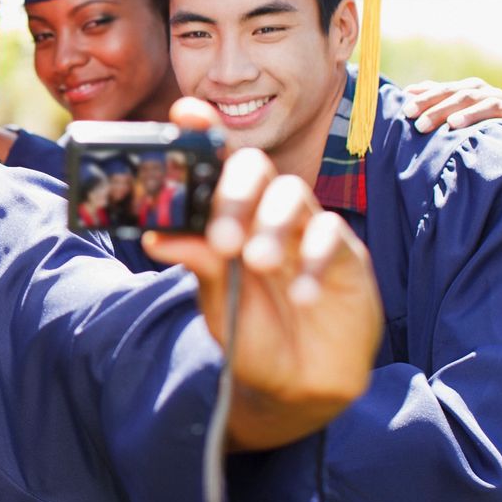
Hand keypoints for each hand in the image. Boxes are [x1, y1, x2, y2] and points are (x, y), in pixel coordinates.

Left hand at [146, 99, 381, 451]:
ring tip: (255, 263)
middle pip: (256, 168)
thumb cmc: (253, 335)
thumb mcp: (218, 302)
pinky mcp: (346, 256)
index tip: (185, 115)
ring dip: (271, 224)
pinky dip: (312, 261)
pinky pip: (332, 237)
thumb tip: (155, 235)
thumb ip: (197, 263)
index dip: (202, 133)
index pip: (216, 165)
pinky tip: (299, 296)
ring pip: (294, 195)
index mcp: (229, 218)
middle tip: (221, 235)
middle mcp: (267, 215)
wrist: (296, 385)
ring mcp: (307, 231)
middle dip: (236, 190)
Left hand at [403, 77, 501, 136]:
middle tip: (420, 125)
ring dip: (470, 114)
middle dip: (440, 109)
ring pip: (487, 105)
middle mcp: (487, 93)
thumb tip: (407, 91)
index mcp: (470, 88)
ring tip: (452, 124)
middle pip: (462, 96)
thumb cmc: (479, 120)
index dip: (426, 99)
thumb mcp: (458, 107)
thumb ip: (436, 98)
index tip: (407, 111)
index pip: (444, 90)